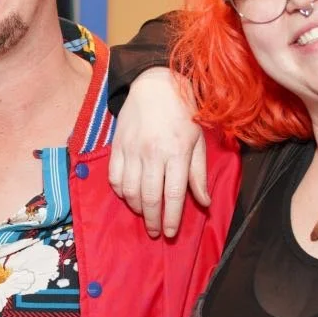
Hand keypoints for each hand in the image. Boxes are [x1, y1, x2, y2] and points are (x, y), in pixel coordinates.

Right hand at [109, 67, 209, 237]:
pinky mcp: (117, 146)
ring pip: (130, 190)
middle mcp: (153, 154)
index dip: (171, 218)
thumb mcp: (198, 140)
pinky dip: (120, 191)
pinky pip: (114, 177)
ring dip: (137, 208)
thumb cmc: (184, 112)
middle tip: (155, 232)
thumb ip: (199, 173)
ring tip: (144, 213)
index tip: (170, 232)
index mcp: (177, 153)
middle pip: (150, 197)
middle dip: (152, 220)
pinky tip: (128, 195)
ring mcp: (132, 150)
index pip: (173, 195)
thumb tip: (204, 203)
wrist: (156, 84)